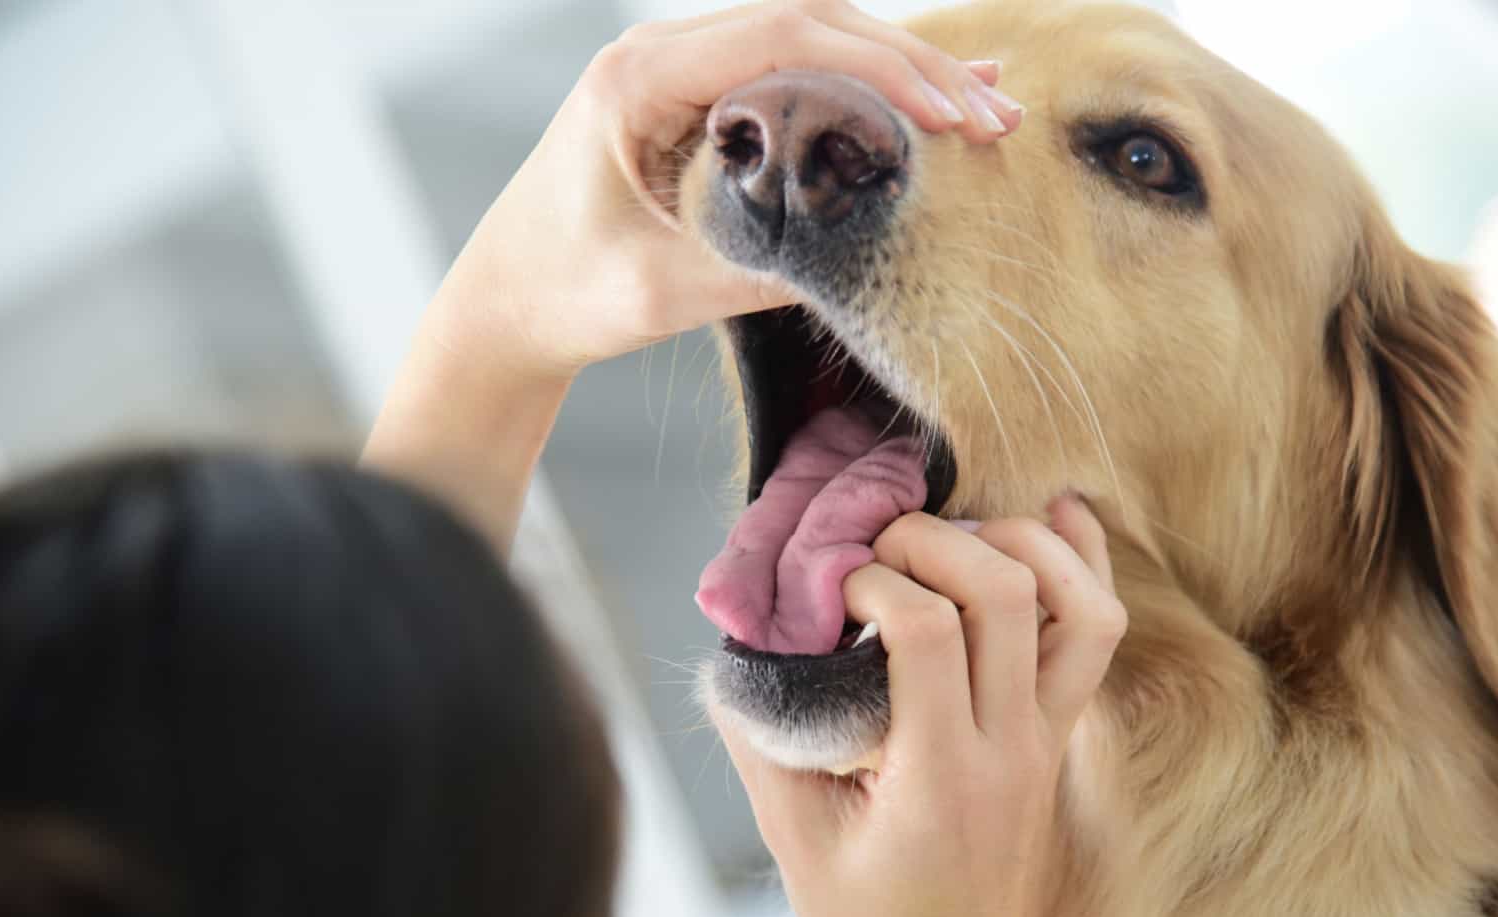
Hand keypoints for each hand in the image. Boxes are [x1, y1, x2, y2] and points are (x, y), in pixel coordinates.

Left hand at [369, 1, 1021, 549]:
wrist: (504, 307)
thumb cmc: (564, 294)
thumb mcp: (666, 290)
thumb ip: (763, 266)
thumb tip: (869, 254)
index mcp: (637, 79)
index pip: (782, 35)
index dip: (880, 66)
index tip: (951, 113)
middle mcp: (658, 55)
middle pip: (808, 23)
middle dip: (909, 67)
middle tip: (993, 115)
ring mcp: (678, 73)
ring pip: (807, 43)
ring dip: (894, 73)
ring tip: (983, 106)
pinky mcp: (695, 104)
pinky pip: (788, 76)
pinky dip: (857, 90)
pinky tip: (923, 103)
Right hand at [715, 496, 1124, 916]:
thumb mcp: (796, 844)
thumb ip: (763, 741)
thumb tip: (737, 651)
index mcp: (938, 776)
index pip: (927, 630)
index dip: (871, 582)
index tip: (829, 592)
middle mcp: (1008, 747)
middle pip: (1007, 592)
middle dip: (934, 538)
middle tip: (878, 549)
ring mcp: (1046, 739)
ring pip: (1078, 604)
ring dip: (1019, 541)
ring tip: (954, 532)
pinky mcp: (1059, 735)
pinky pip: (1095, 631)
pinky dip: (1083, 560)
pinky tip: (1053, 512)